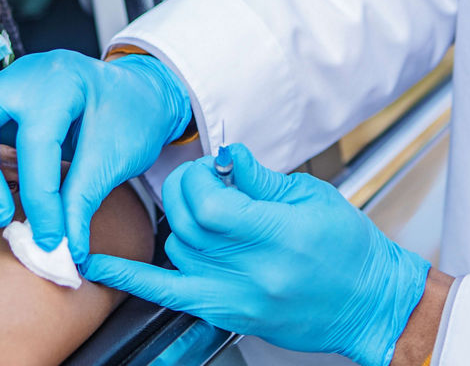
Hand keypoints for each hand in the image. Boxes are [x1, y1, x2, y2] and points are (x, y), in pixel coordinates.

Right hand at [0, 50, 189, 261]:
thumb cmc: (131, 116)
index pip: (36, 143)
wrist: (138, 91)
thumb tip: (63, 247)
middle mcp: (23, 73)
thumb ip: (83, 201)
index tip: (49, 236)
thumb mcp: (118, 156)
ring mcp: (0, 79)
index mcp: (62, 83)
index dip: (39, 198)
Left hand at [82, 144, 429, 365]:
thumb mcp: (312, 196)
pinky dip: (131, 278)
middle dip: (186, 192)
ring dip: (181, 224)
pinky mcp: (229, 313)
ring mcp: (239, 297)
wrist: (369, 302)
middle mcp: (255, 270)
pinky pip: (168, 295)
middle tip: (203, 184)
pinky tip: (100, 265)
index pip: (209, 203)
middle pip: (188, 224)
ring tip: (204, 213)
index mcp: (279, 234)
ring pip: (178, 250)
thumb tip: (223, 156)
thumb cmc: (349, 248)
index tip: (211, 170)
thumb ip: (259, 178)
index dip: (199, 179)